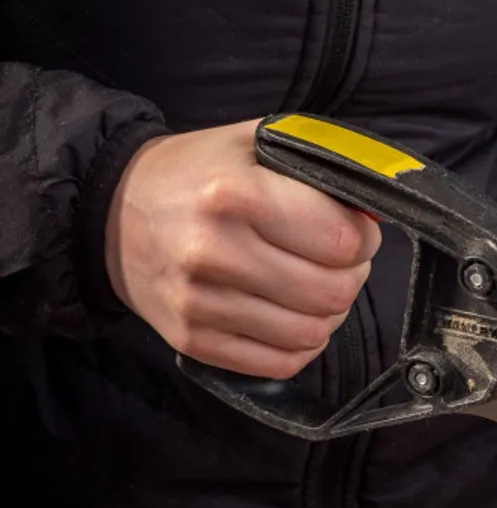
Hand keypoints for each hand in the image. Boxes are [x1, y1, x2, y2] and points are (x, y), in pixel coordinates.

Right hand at [107, 121, 381, 378]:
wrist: (111, 212)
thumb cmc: (197, 174)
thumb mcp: (256, 144)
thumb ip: (320, 168)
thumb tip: (373, 215)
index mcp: (234, 195)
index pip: (341, 240)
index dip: (364, 238)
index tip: (355, 230)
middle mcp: (213, 252)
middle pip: (332, 292)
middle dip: (352, 276)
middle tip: (337, 260)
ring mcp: (200, 303)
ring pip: (312, 333)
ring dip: (329, 313)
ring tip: (313, 285)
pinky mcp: (193, 340)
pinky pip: (281, 363)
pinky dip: (301, 344)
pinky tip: (291, 315)